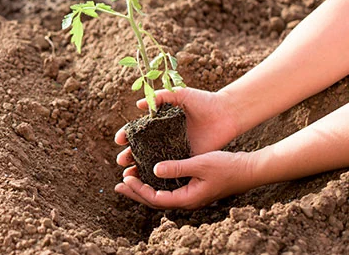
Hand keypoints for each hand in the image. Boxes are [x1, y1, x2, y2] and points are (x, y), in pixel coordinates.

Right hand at [115, 87, 238, 169]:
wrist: (226, 113)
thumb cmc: (202, 101)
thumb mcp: (179, 94)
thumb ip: (160, 97)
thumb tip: (138, 106)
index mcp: (160, 122)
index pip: (138, 130)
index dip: (127, 135)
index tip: (119, 139)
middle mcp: (164, 137)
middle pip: (141, 149)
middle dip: (129, 154)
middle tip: (121, 160)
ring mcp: (175, 149)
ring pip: (152, 161)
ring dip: (139, 168)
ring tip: (129, 173)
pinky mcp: (187, 158)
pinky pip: (171, 169)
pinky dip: (159, 175)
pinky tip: (148, 180)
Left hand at [115, 151, 254, 209]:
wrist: (247, 169)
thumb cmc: (226, 167)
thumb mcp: (200, 164)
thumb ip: (177, 167)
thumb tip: (154, 169)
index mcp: (187, 198)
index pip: (156, 198)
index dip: (139, 190)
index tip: (125, 179)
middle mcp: (187, 200)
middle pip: (155, 201)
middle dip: (135, 193)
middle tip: (118, 185)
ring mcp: (190, 195)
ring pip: (161, 195)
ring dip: (144, 188)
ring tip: (129, 180)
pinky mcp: (192, 188)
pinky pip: (169, 189)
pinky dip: (156, 183)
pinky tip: (149, 174)